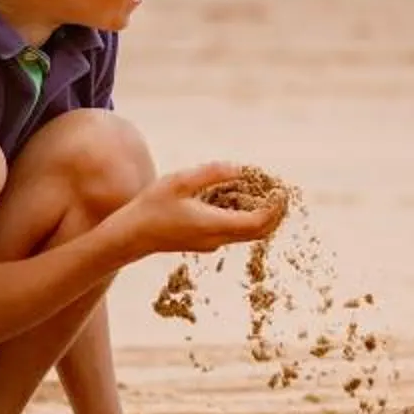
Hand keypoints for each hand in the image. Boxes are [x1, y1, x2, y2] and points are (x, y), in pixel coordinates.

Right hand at [126, 163, 288, 255]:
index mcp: (214, 225)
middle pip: (259, 232)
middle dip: (274, 213)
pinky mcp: (205, 242)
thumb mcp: (180, 181)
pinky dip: (245, 217)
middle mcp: (217, 239)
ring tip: (264, 191)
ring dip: (260, 215)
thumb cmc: (152, 206)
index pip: (258, 222)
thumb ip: (212, 174)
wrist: (131, 235)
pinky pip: (234, 232)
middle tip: (281, 192)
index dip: (274, 207)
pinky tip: (239, 198)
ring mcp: (211, 244)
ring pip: (247, 234)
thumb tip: (240, 170)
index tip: (280, 190)